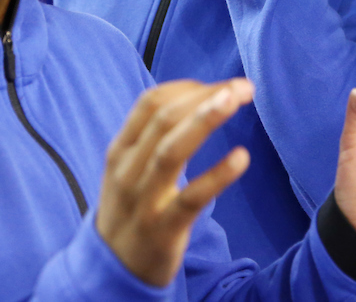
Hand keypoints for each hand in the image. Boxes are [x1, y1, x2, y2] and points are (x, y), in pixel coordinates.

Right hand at [96, 78, 253, 286]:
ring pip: (172, 151)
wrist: (111, 268)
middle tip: (244, 87)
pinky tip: (242, 158)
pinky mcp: (163, 229)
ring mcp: (144, 200)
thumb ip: (154, 137)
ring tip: (237, 101)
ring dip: (206, 120)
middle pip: (164, 120)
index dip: (188, 87)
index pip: (150, 104)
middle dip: (206, 97)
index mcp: (120, 150)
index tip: (221, 85)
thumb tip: (199, 98)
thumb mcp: (129, 169)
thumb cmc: (130, 208)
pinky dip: (217, 176)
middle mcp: (128, 170)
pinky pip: (192, 198)